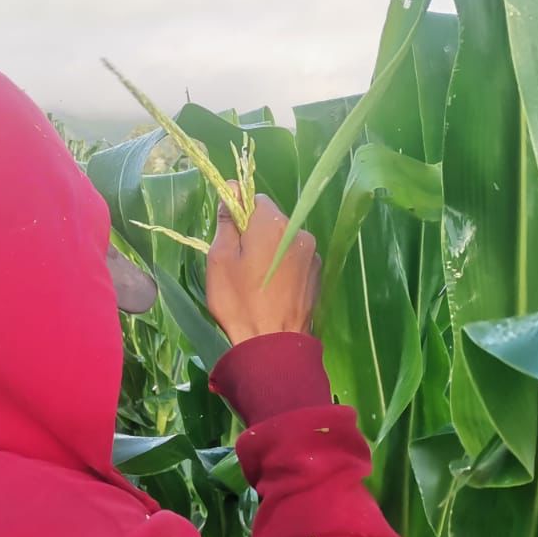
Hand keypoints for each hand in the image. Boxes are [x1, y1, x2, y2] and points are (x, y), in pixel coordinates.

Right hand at [206, 191, 319, 344]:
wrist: (273, 346)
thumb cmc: (240, 302)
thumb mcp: (220, 259)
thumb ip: (227, 222)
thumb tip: (232, 190)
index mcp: (273, 224)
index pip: (256, 199)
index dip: (240, 213)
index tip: (230, 235)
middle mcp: (299, 232)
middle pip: (272, 221)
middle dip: (256, 234)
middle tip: (239, 264)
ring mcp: (312, 255)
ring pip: (285, 241)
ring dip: (271, 252)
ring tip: (257, 281)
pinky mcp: (317, 275)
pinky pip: (296, 260)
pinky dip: (284, 267)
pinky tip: (273, 290)